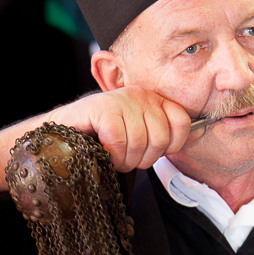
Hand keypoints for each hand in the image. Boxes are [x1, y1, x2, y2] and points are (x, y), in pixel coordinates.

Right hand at [45, 87, 196, 171]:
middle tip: (125, 159)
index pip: (182, 121)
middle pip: (161, 137)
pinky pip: (118, 141)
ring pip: (140, 142)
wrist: (59, 132)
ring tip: (112, 156)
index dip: (171, 145)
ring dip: (124, 160)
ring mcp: (121, 98)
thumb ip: (159, 135)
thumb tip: (194, 137)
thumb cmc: (100, 139)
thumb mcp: (136, 135)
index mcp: (153, 100)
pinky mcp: (101, 107)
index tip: (151, 153)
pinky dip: (110, 155)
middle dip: (143, 159)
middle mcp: (140, 94)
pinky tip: (101, 152)